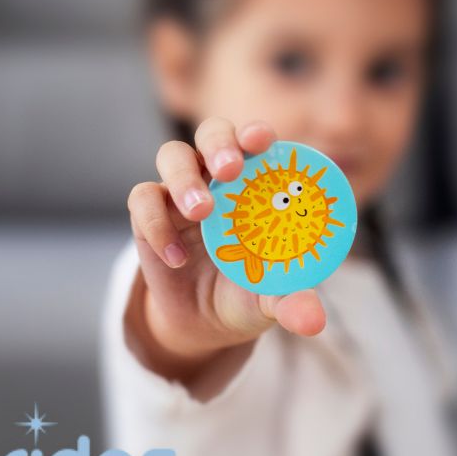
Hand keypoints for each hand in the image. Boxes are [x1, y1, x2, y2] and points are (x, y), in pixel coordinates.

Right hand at [125, 117, 325, 395]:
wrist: (204, 322)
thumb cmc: (248, 293)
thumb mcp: (272, 300)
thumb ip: (292, 302)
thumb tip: (313, 323)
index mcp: (256, 183)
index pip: (257, 142)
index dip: (257, 133)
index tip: (263, 140)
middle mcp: (218, 177)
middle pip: (212, 132)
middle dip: (220, 142)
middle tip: (230, 168)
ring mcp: (181, 192)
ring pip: (173, 155)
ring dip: (185, 177)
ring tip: (201, 212)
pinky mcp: (150, 214)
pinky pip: (143, 200)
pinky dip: (156, 223)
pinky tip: (177, 258)